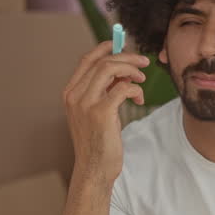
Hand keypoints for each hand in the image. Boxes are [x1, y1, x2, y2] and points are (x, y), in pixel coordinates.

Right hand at [63, 40, 149, 181]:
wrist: (94, 169)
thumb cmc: (98, 142)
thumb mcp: (96, 112)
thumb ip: (104, 91)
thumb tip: (122, 72)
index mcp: (71, 93)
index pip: (87, 60)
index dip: (106, 48)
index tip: (123, 45)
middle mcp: (75, 95)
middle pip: (102, 61)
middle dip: (126, 57)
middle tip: (143, 63)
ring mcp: (86, 104)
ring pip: (110, 69)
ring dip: (132, 70)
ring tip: (142, 80)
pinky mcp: (101, 113)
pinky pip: (123, 88)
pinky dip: (135, 89)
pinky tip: (138, 99)